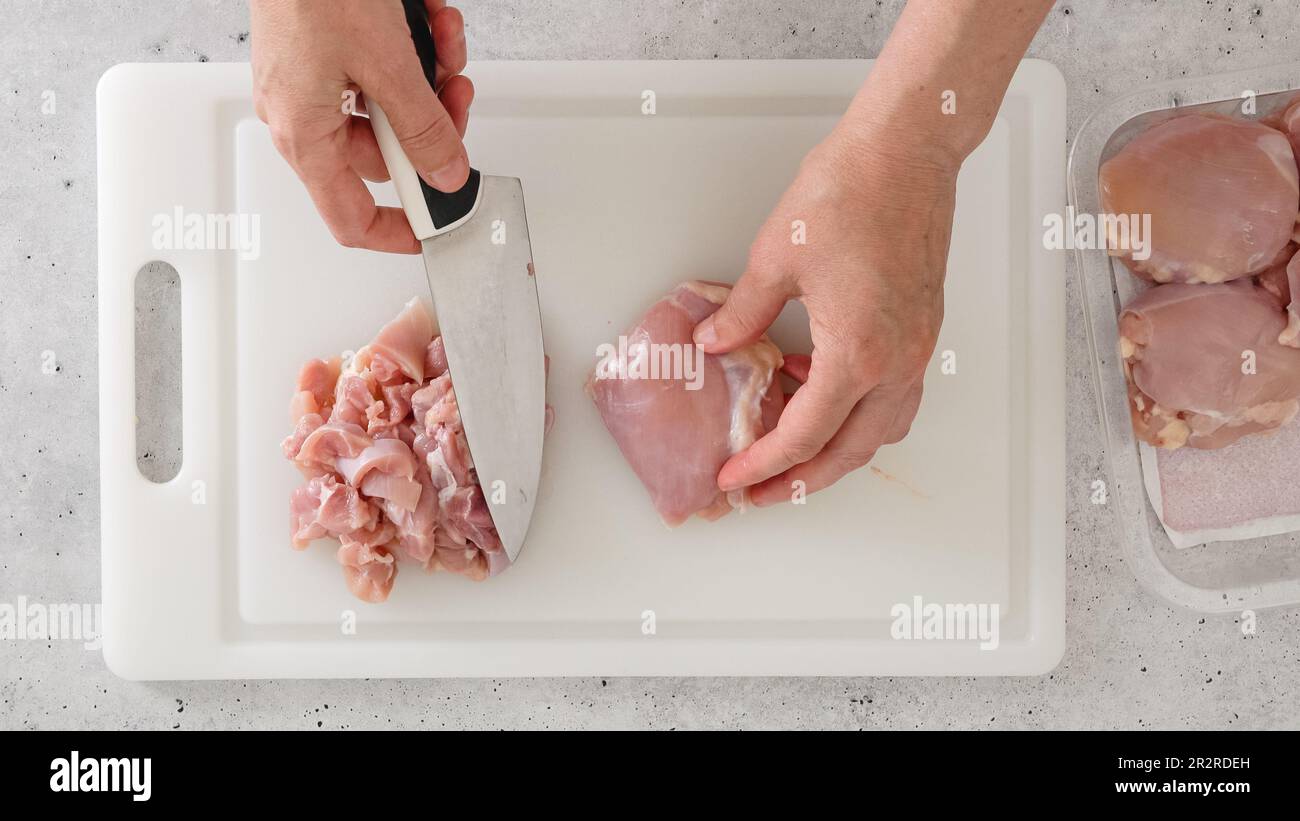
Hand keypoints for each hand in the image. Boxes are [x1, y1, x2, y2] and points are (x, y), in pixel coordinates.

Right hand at [251, 0, 472, 252]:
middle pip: (386, 154)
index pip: (351, 218)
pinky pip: (380, 70)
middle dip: (433, 122)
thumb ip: (424, 129)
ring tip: (442, 41)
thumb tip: (446, 174)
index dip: (398, 232)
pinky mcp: (326, 51)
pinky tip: (426, 21)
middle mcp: (303, 115)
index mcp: (306, 135)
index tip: (437, 227)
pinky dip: (412, 48)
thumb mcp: (389, 65)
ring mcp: (313, 82)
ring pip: (392, 106)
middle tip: (457, 96)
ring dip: (430, 76)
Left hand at [693, 126, 958, 505]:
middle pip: (850, 451)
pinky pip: (895, 396)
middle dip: (802, 482)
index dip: (764, 463)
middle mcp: (897, 362)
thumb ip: (743, 314)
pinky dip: (859, 411)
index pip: (805, 435)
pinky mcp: (923, 330)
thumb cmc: (851, 192)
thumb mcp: (775, 258)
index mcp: (857, 353)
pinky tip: (820, 387)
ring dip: (837, 452)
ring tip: (792, 454)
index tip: (733, 477)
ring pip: (880, 430)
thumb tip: (715, 345)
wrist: (908, 151)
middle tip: (762, 495)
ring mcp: (917, 348)